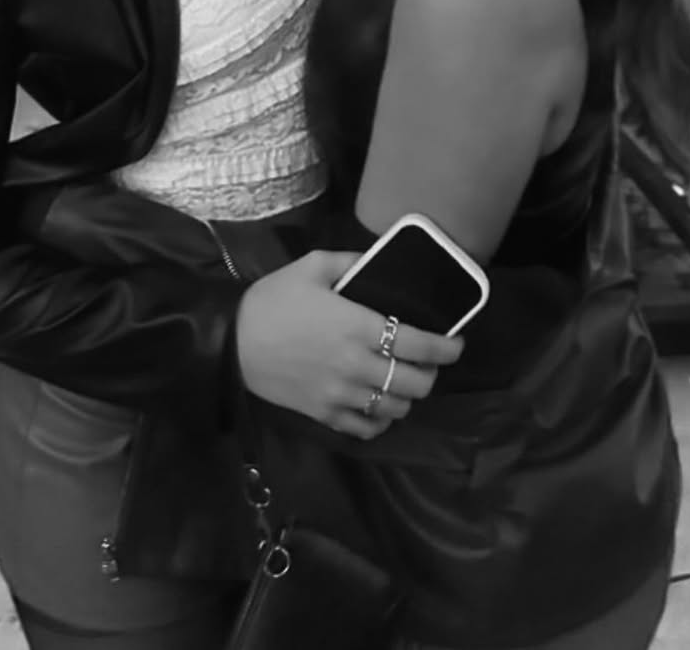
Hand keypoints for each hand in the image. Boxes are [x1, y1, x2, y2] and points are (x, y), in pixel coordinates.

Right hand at [235, 250, 462, 438]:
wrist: (232, 341)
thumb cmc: (273, 300)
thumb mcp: (312, 266)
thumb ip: (352, 261)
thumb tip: (380, 260)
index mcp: (358, 326)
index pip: (419, 344)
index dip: (446, 348)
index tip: (456, 344)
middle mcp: (356, 365)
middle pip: (415, 383)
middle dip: (431, 374)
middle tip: (429, 362)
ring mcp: (341, 394)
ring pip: (395, 408)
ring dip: (408, 397)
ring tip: (405, 382)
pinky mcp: (324, 414)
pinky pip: (367, 428)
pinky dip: (382, 420)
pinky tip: (380, 405)